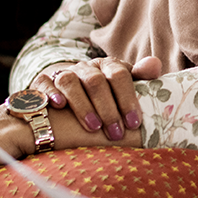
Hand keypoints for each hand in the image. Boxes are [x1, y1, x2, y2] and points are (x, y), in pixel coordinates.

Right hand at [32, 56, 161, 140]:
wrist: (68, 92)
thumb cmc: (104, 96)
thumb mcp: (123, 88)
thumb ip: (140, 78)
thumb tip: (155, 64)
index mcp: (107, 66)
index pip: (119, 75)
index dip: (127, 98)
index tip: (134, 122)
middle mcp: (85, 68)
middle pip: (95, 81)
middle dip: (107, 109)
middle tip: (116, 133)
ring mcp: (63, 73)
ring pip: (69, 81)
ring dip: (82, 105)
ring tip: (93, 127)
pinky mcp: (42, 82)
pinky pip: (43, 83)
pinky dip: (50, 94)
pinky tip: (60, 107)